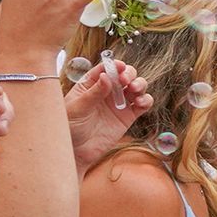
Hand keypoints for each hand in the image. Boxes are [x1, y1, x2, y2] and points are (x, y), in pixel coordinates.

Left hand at [66, 56, 150, 174]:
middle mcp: (107, 91)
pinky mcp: (128, 117)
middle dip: (129, 74)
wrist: (76, 151)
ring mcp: (119, 103)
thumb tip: (106, 76)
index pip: (105, 68)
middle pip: (124, 75)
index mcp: (91, 84)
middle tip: (126, 80)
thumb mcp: (77, 108)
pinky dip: (146, 100)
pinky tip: (140, 103)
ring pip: (136, 86)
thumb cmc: (70, 127)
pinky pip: (143, 104)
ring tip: (134, 90)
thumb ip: (93, 93)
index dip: (114, 65)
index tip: (119, 67)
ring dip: (140, 84)